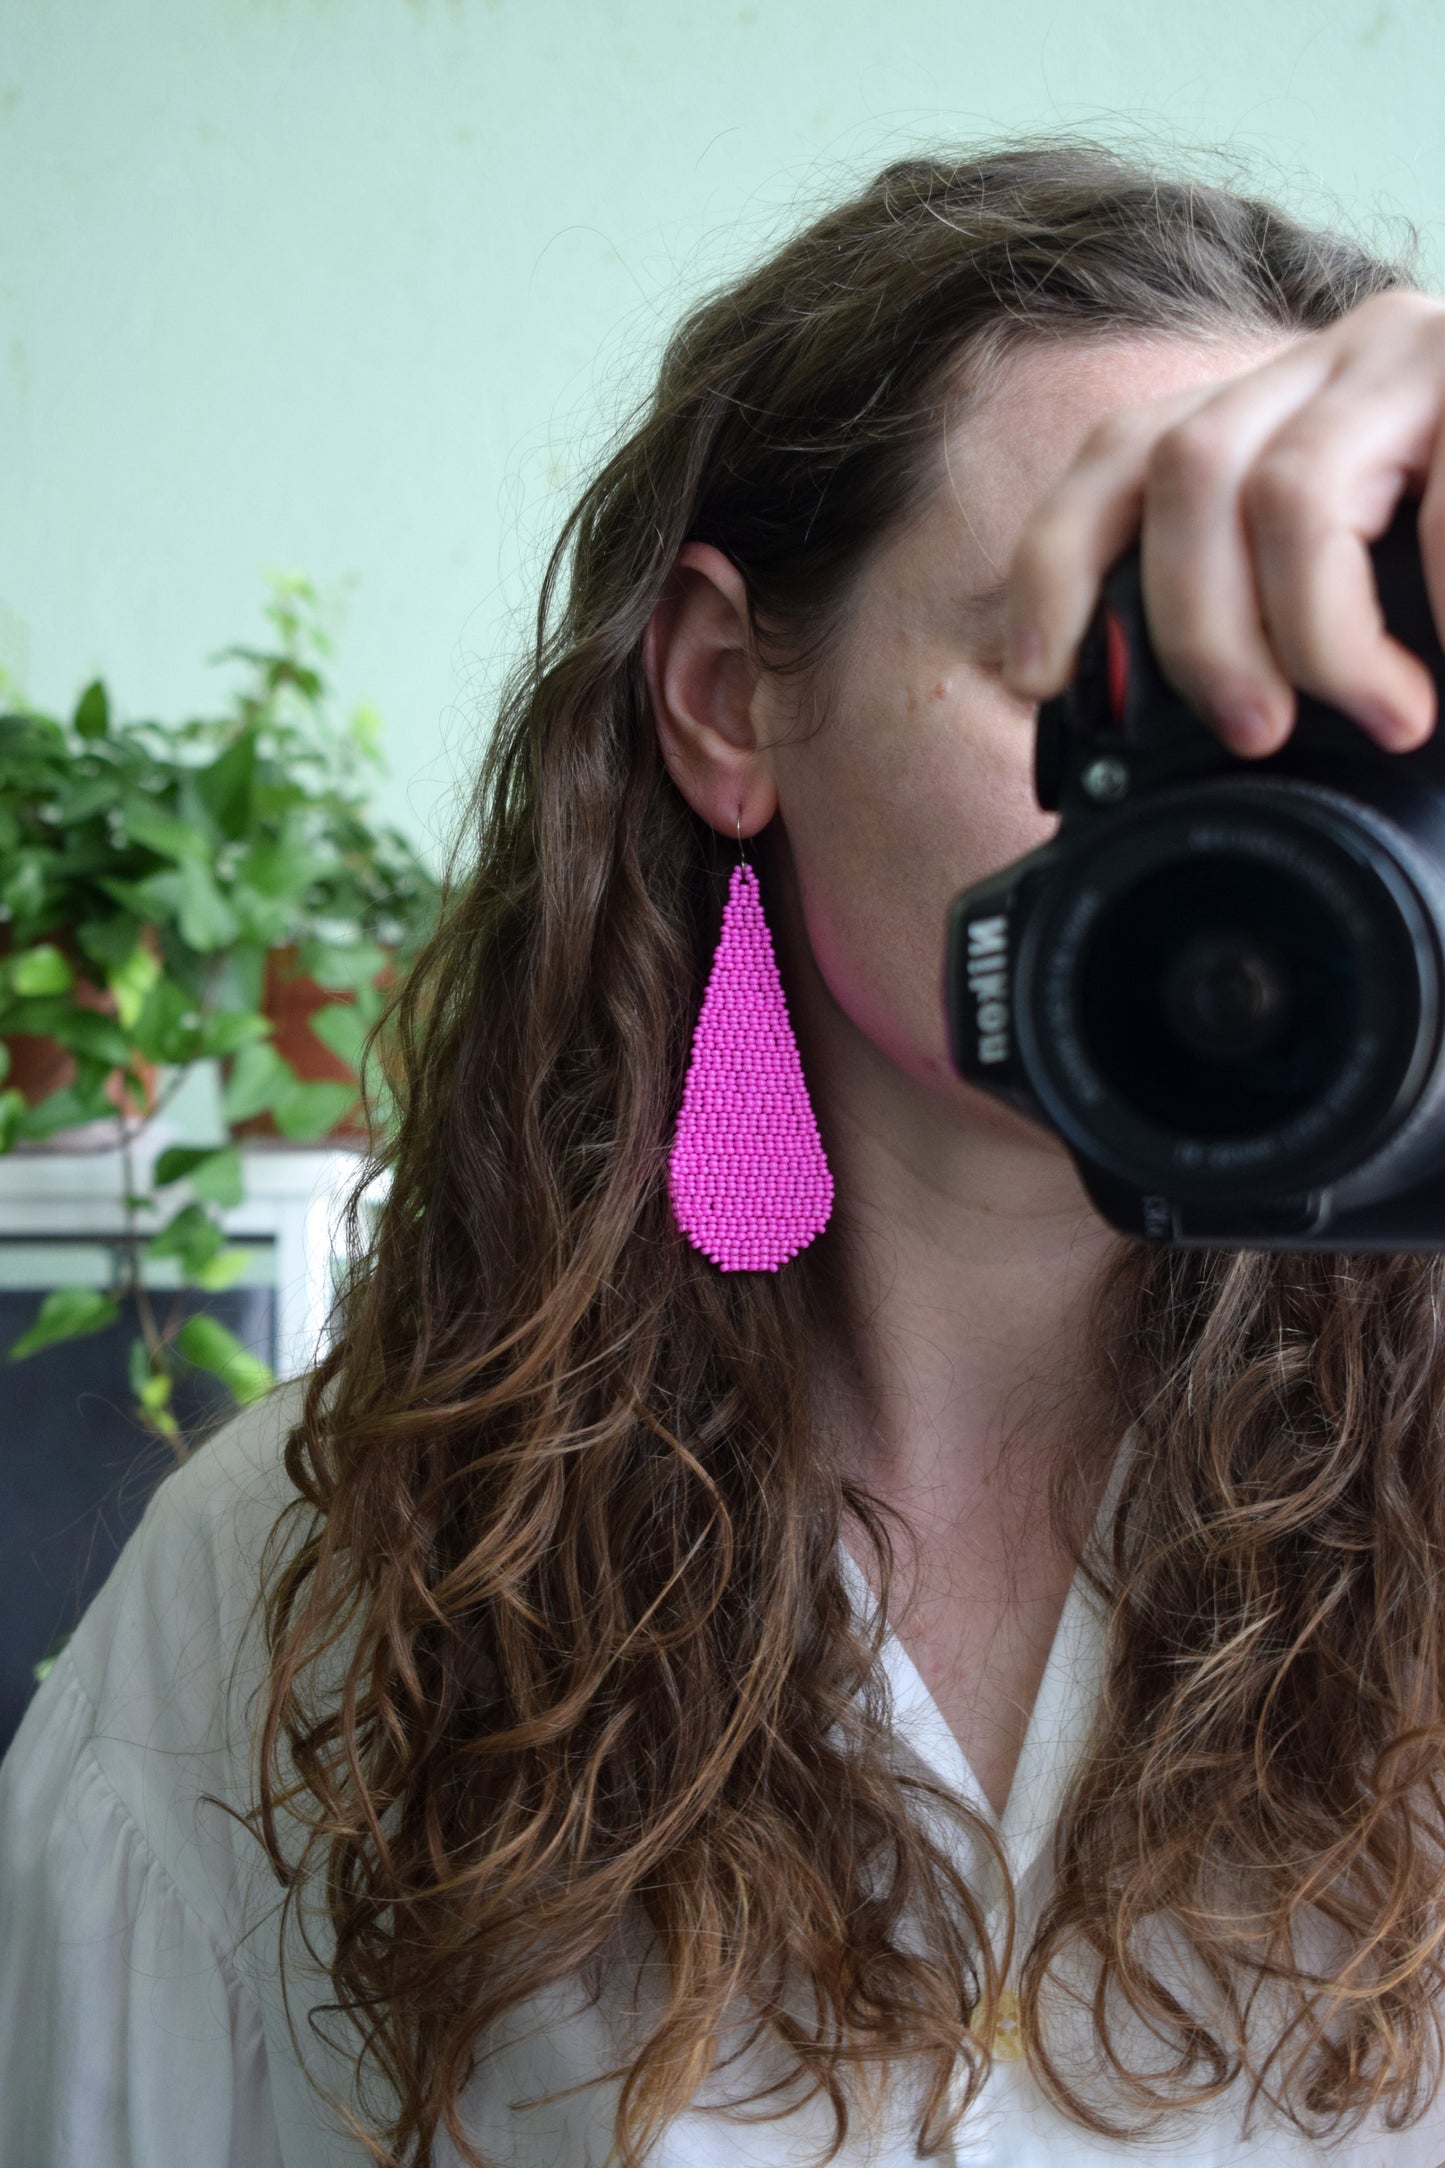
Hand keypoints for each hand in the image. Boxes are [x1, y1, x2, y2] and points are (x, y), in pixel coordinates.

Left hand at [1000, 290, 1444, 757]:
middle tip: (1251, 732)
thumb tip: (1221, 719)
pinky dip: (1440, 603)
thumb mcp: (1382, 566)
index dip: (1055, 565)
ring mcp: (1420, 355)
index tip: (1038, 675)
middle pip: (1184, 472)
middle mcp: (1338, 357)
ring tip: (1384, 718)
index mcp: (1285, 405)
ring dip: (1316, 636)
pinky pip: (1441, 509)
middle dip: (1198, 630)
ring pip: (1289, 492)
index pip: (1121, 455)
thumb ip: (1294, 604)